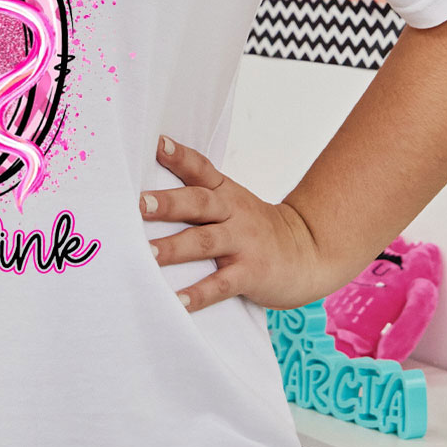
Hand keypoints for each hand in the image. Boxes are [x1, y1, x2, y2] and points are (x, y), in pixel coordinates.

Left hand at [144, 135, 347, 312]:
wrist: (308, 252)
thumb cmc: (256, 229)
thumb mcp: (233, 203)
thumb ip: (198, 196)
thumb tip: (146, 195)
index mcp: (225, 193)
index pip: (200, 169)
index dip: (179, 156)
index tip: (156, 144)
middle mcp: (233, 213)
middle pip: (199, 203)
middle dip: (168, 203)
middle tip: (139, 204)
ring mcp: (243, 243)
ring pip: (205, 242)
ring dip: (174, 248)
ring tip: (147, 254)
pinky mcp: (250, 273)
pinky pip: (221, 284)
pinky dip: (198, 294)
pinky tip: (177, 302)